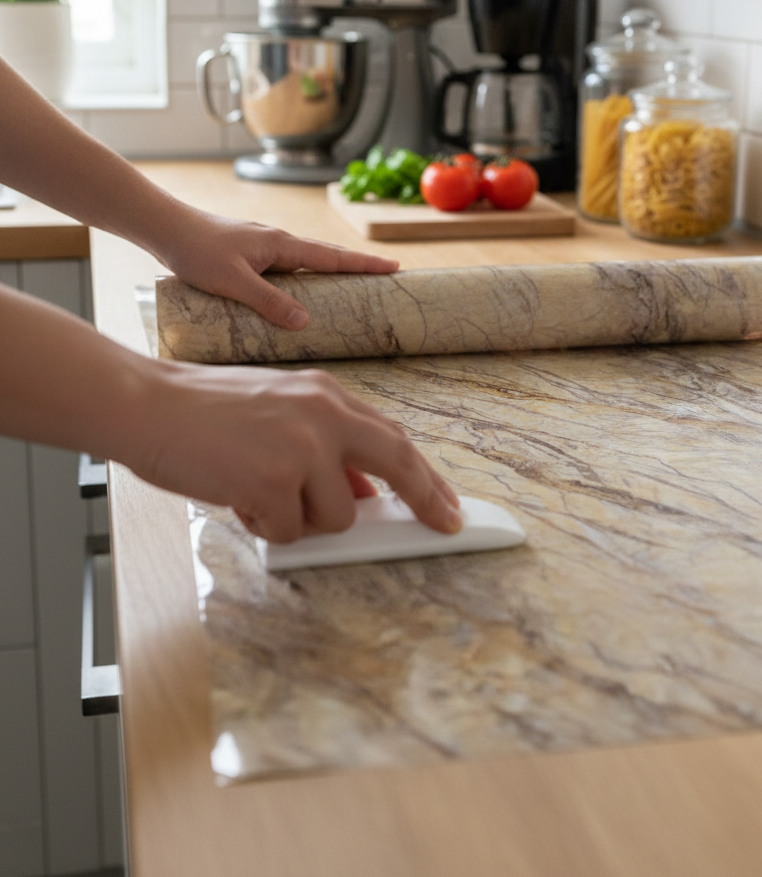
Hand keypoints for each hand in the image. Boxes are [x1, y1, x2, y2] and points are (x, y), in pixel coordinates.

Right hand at [131, 360, 462, 542]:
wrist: (148, 405)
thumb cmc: (204, 411)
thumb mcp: (278, 412)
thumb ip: (323, 444)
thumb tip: (361, 491)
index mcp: (326, 395)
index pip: (393, 437)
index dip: (425, 474)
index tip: (446, 502)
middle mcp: (324, 415)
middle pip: (399, 461)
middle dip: (427, 497)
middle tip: (444, 525)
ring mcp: (302, 448)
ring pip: (336, 515)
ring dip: (304, 520)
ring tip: (262, 496)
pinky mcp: (274, 482)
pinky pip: (290, 531)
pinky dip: (268, 528)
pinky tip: (240, 499)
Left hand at [151, 205, 398, 330]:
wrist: (165, 227)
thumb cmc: (196, 251)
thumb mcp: (234, 282)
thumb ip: (269, 302)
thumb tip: (305, 322)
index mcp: (281, 245)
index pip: (333, 257)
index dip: (364, 264)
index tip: (394, 267)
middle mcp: (278, 241)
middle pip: (326, 255)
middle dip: (356, 266)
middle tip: (384, 276)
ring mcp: (264, 245)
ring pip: (306, 261)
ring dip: (331, 272)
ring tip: (350, 288)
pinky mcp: (249, 252)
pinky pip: (288, 266)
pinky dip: (305, 276)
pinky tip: (299, 290)